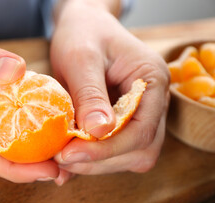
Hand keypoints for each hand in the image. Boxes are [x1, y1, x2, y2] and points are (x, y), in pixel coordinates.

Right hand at [0, 9, 59, 182]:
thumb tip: (17, 71)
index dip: (12, 168)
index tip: (45, 171)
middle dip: (30, 162)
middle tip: (66, 164)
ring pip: (5, 134)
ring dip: (34, 140)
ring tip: (66, 145)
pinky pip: (8, 109)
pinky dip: (28, 112)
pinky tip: (52, 113)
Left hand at [50, 0, 169, 184]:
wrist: (82, 27)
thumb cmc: (83, 34)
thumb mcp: (82, 59)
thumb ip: (91, 95)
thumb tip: (98, 133)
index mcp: (152, 81)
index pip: (142, 130)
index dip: (107, 149)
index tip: (70, 154)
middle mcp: (153, 102)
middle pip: (139, 149)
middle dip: (100, 160)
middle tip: (62, 159)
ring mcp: (140, 113)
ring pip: (128, 155)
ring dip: (95, 163)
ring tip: (61, 160)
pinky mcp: (122, 121)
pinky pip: (113, 149)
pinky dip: (91, 158)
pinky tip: (67, 160)